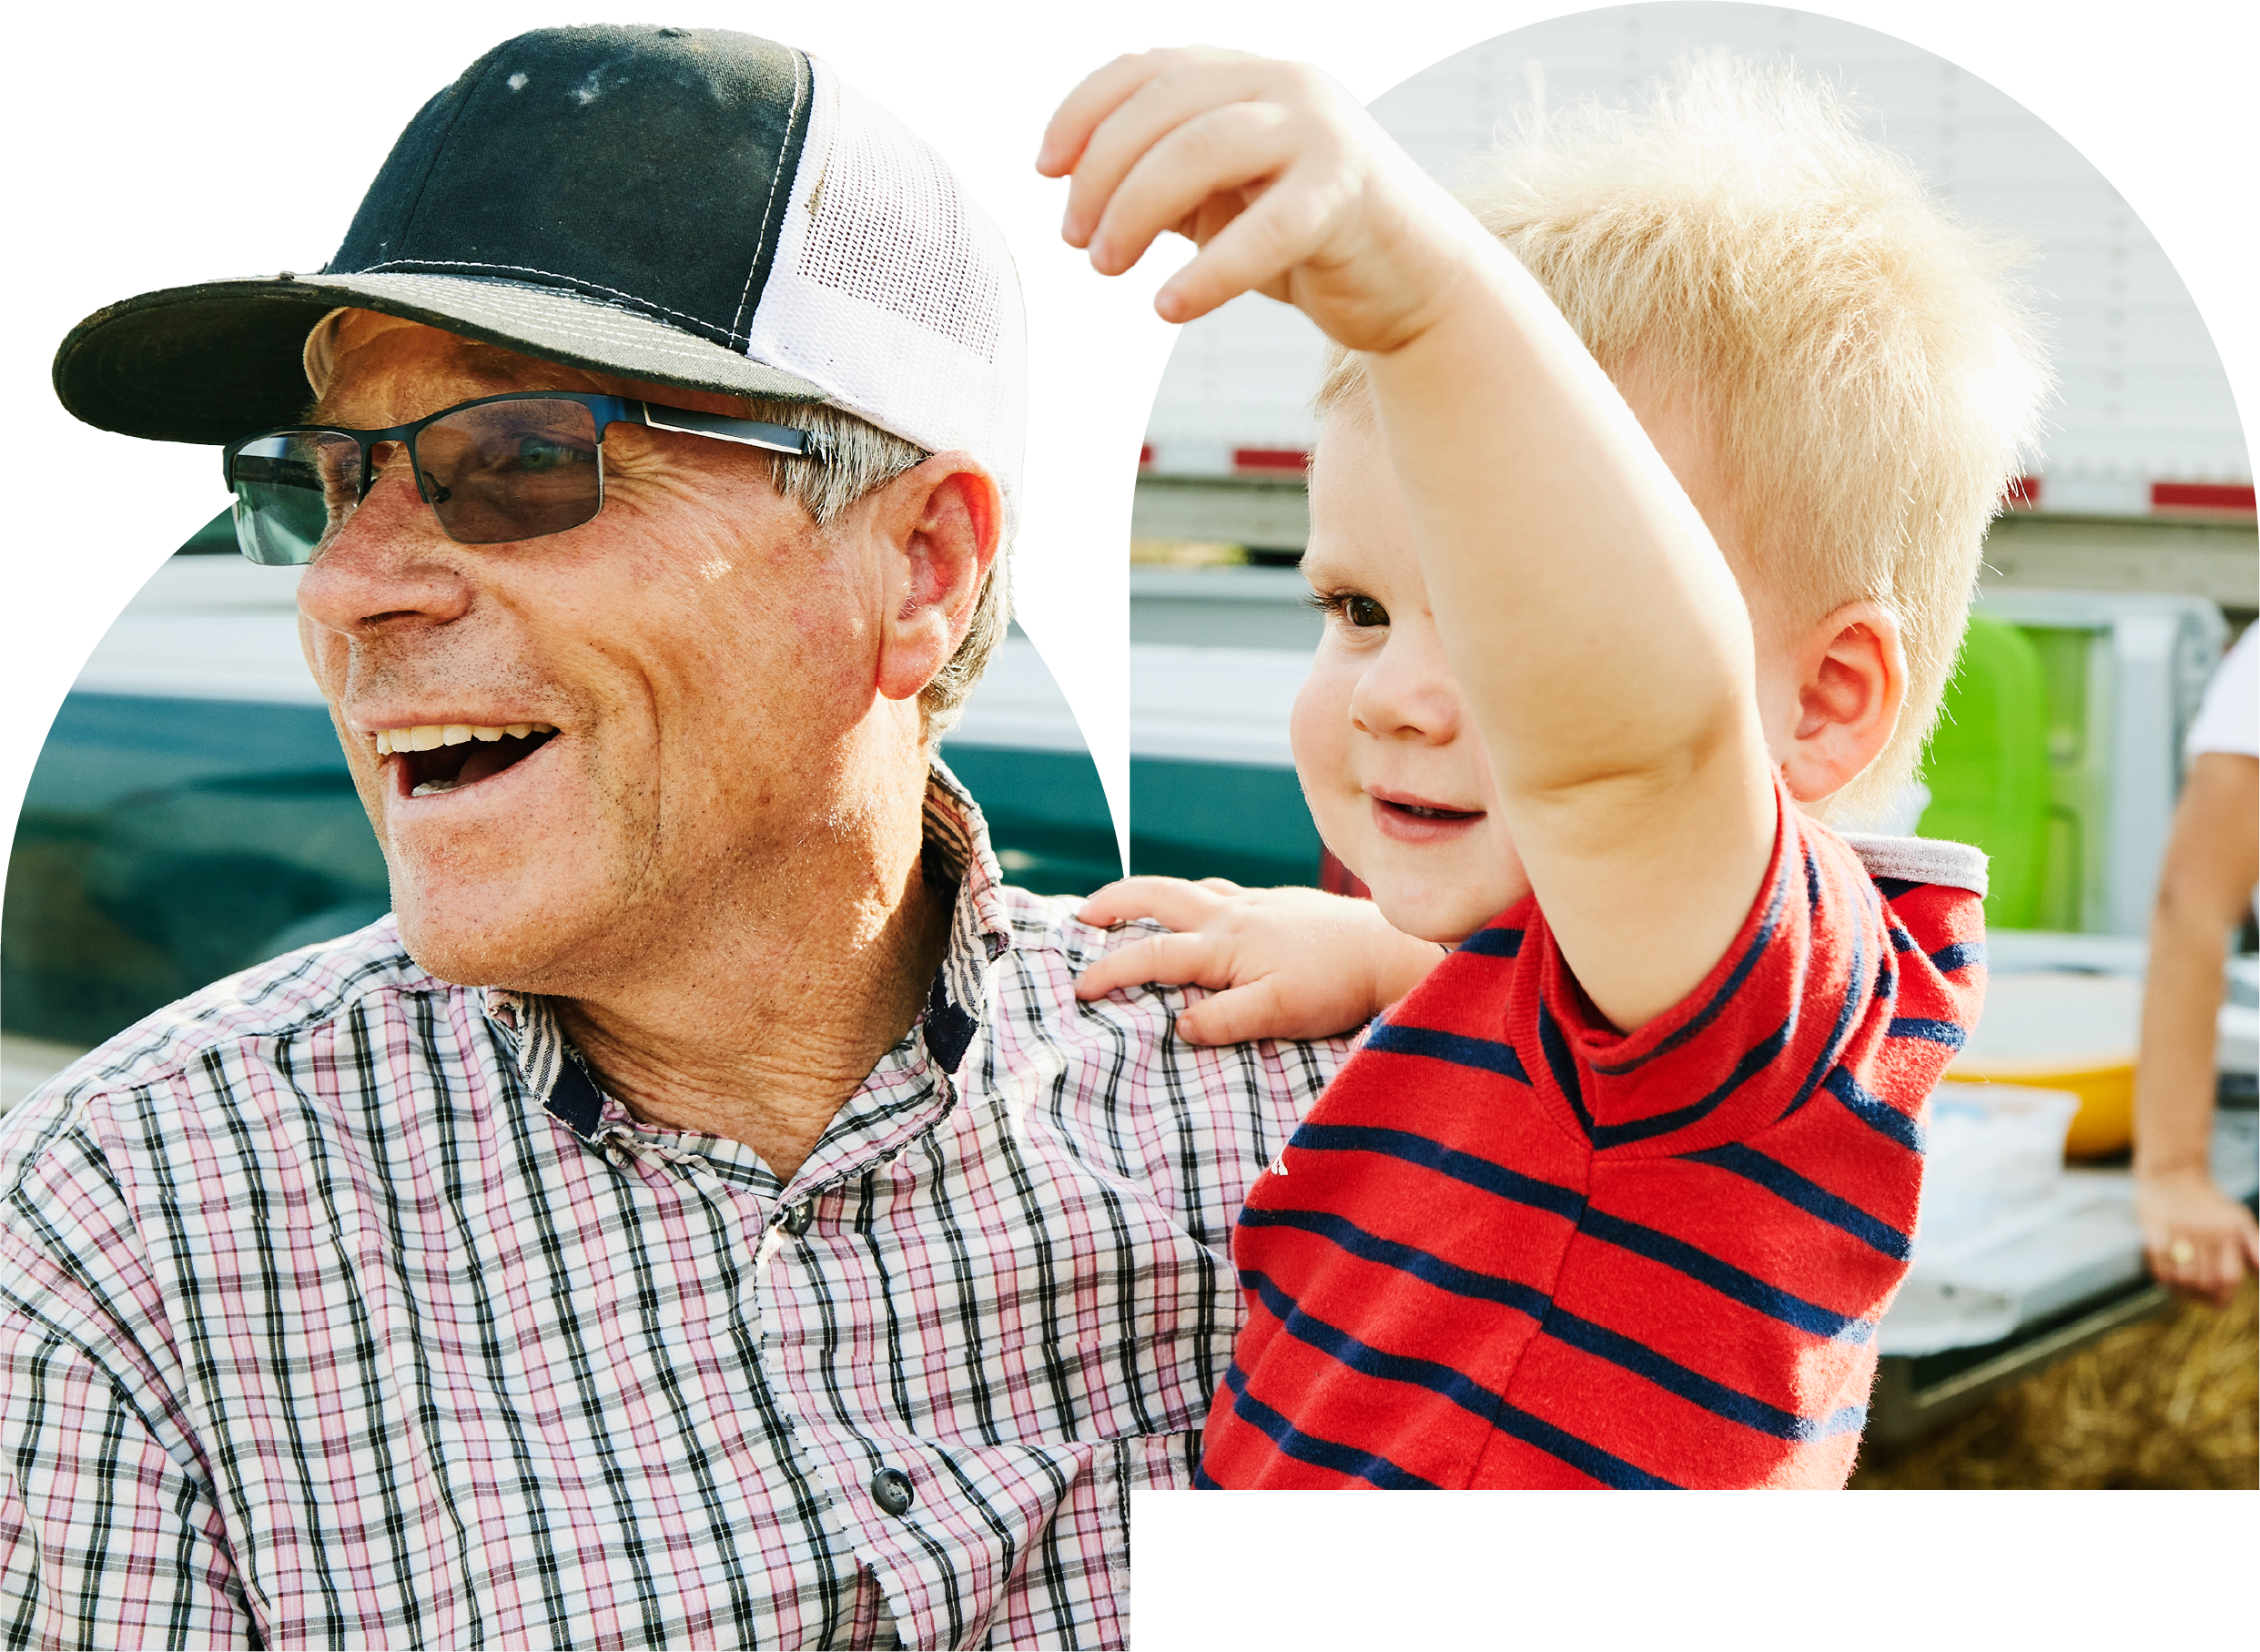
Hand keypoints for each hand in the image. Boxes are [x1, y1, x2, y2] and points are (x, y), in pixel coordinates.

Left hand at [1035, 46, 1475, 343]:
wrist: (1415, 282)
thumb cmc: (1312, 241)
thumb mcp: (1226, 199)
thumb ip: (1167, 180)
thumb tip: (1080, 191)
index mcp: (1247, 76)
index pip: (1144, 68)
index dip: (1082, 113)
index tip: (1046, 170)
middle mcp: (1284, 85)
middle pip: (1162, 109)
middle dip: (1101, 176)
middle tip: (1078, 242)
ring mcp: (1321, 131)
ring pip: (1201, 150)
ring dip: (1136, 212)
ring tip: (1107, 269)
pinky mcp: (1347, 191)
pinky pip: (1264, 228)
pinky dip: (1208, 271)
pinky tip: (1169, 307)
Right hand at [1072, 876, 1444, 1044]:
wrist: (1390, 948)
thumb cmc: (1336, 985)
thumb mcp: (1278, 1013)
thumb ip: (1225, 1019)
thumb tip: (1178, 1025)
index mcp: (1225, 943)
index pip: (1152, 954)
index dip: (1110, 970)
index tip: (1078, 989)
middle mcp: (1233, 913)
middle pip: (1157, 895)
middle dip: (1112, 903)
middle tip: (1080, 918)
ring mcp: (1256, 903)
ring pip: (1188, 888)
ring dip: (1149, 894)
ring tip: (1124, 908)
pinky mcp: (1278, 902)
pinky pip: (1221, 891)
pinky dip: (1193, 896)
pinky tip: (1200, 910)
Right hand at [2135, 1166, 2259, 1307]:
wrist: (2173, 1172)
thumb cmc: (2210, 1201)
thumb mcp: (2240, 1219)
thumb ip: (2256, 1247)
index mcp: (2229, 1231)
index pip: (2229, 1277)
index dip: (2223, 1296)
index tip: (2218, 1303)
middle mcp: (2206, 1231)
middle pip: (2205, 1281)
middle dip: (2202, 1296)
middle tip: (2198, 1298)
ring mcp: (2179, 1230)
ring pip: (2182, 1277)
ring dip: (2182, 1290)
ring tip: (2182, 1289)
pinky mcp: (2154, 1228)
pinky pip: (2159, 1265)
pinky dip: (2163, 1278)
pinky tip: (2167, 1278)